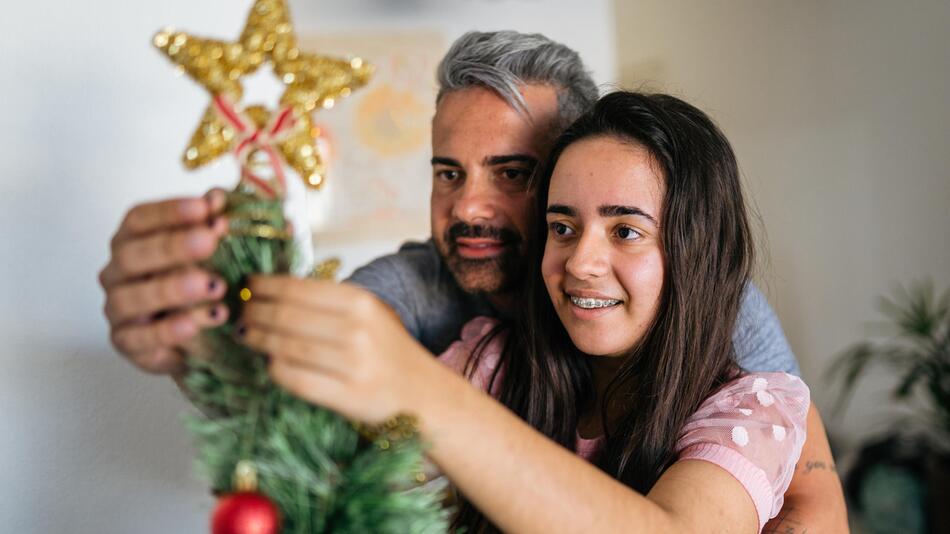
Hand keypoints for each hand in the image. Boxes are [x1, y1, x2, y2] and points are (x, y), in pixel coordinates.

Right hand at [99, 189, 230, 373]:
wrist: (191, 338)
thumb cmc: (195, 284)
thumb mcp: (209, 252)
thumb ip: (211, 224)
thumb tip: (219, 198)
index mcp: (133, 241)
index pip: (139, 219)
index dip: (169, 211)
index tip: (204, 207)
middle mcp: (118, 271)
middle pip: (133, 254)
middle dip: (172, 246)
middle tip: (209, 242)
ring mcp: (118, 308)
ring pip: (131, 297)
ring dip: (173, 289)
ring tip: (214, 287)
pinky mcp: (126, 342)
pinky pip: (139, 338)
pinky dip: (167, 331)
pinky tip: (194, 324)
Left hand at [241, 276, 437, 423]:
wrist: (423, 394)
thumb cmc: (389, 352)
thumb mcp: (368, 314)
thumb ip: (329, 303)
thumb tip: (273, 292)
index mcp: (360, 302)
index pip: (297, 288)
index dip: (263, 286)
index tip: (246, 285)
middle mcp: (356, 329)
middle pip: (285, 315)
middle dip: (253, 312)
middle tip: (238, 312)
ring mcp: (351, 364)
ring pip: (284, 346)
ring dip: (257, 339)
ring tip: (244, 334)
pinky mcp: (346, 395)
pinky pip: (294, 378)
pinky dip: (274, 369)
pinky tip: (269, 363)